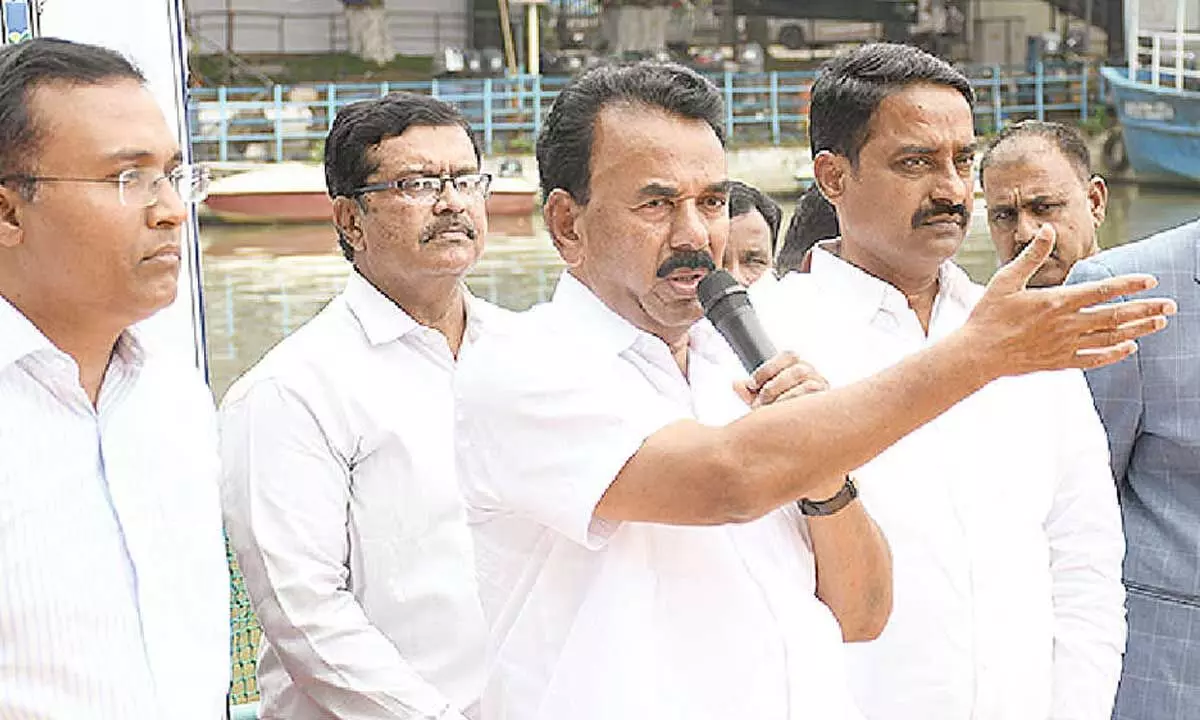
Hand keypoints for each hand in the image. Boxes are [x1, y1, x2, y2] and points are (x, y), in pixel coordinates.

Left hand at [735, 350, 829, 407]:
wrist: (801, 436)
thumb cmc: (783, 416)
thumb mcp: (763, 404)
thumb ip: (749, 393)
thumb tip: (736, 383)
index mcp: (798, 367)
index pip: (789, 355)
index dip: (767, 369)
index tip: (752, 385)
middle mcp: (813, 373)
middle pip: (794, 366)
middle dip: (772, 385)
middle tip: (760, 402)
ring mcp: (822, 384)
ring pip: (801, 375)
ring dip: (780, 392)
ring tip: (769, 408)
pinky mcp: (826, 399)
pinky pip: (809, 392)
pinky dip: (791, 400)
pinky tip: (782, 412)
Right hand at [963, 224, 1175, 379]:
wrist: (977, 354)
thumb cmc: (988, 316)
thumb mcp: (1006, 280)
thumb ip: (1032, 256)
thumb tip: (1047, 230)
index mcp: (1056, 302)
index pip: (1102, 291)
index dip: (1128, 285)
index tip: (1150, 280)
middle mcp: (1066, 325)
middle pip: (1115, 316)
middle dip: (1145, 310)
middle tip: (1169, 306)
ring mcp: (1064, 345)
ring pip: (1110, 338)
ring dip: (1138, 330)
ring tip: (1158, 324)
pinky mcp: (1059, 362)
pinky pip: (1094, 359)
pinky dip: (1115, 354)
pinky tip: (1130, 348)